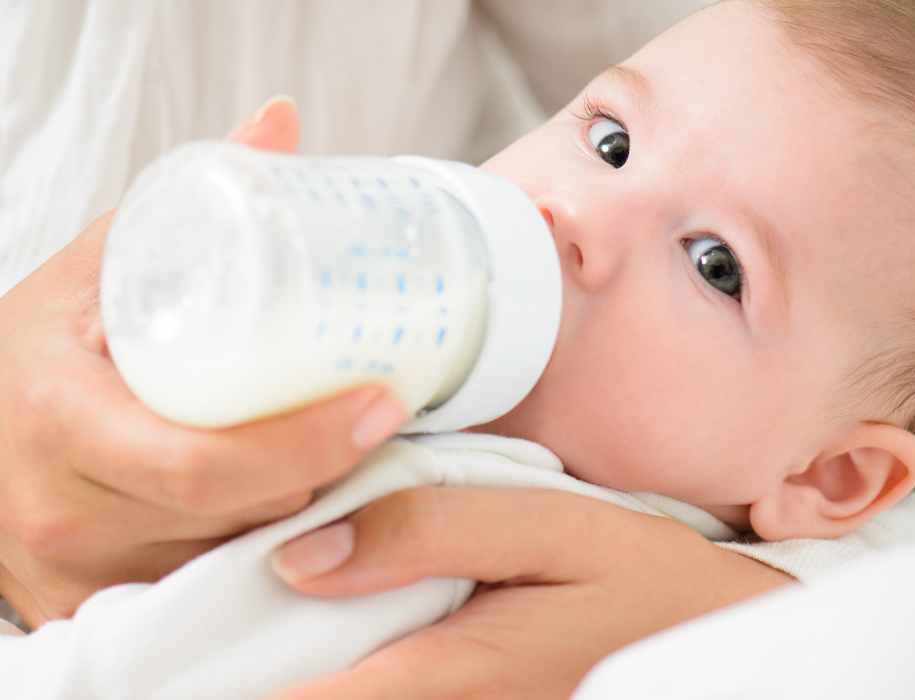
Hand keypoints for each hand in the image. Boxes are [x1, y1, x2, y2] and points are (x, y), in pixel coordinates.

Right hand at [0, 97, 409, 628]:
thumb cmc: (45, 339)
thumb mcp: (102, 259)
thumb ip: (187, 198)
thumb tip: (277, 121)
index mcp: (58, 417)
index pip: (201, 462)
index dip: (305, 443)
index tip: (381, 403)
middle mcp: (60, 510)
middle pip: (235, 514)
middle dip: (320, 473)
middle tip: (373, 417)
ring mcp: (75, 572)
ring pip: (232, 558)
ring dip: (299, 513)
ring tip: (330, 450)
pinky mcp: (88, 608)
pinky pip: (204, 589)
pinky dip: (257, 549)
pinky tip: (283, 504)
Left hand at [269, 488, 792, 698]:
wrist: (712, 635)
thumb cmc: (641, 579)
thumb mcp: (549, 529)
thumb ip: (428, 531)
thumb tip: (299, 555)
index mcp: (452, 675)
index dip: (234, 680)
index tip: (187, 639)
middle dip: (256, 667)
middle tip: (218, 613)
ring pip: (351, 697)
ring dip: (298, 666)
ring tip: (269, 613)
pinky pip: (388, 690)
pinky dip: (350, 666)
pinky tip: (344, 626)